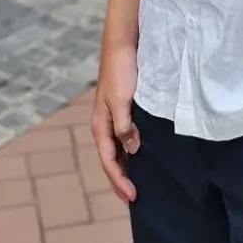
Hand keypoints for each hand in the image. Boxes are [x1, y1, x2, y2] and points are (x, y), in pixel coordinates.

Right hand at [91, 45, 139, 202]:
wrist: (123, 43)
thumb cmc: (121, 70)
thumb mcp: (121, 99)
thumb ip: (125, 125)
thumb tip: (132, 150)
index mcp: (100, 124)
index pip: (109, 161)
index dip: (120, 180)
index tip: (133, 197)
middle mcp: (105, 124)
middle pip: (111, 159)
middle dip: (120, 180)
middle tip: (134, 199)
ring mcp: (114, 116)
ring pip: (118, 149)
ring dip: (126, 166)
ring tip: (139, 182)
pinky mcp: (124, 108)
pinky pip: (125, 136)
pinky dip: (131, 150)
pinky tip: (142, 154)